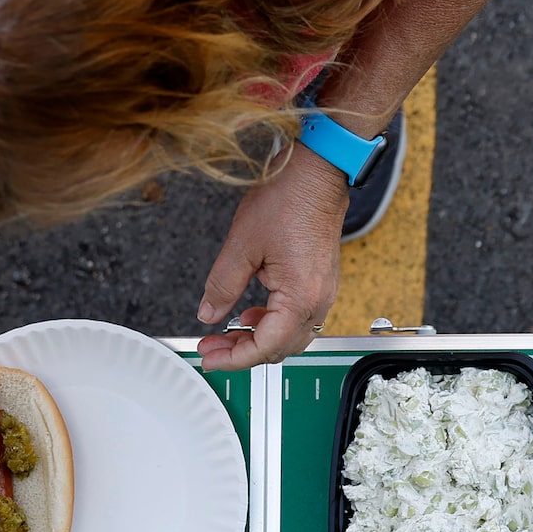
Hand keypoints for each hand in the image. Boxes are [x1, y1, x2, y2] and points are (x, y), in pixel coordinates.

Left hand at [197, 145, 347, 371]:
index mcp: (299, 297)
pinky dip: (273, 323)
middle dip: (242, 352)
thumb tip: (209, 313)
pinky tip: (252, 312)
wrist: (318, 173)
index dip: (233, 358)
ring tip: (228, 332)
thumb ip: (222, 286)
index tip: (210, 357)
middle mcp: (318, 301)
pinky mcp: (321, 282)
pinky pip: (298, 318)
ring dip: (258, 339)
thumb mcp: (242, 245)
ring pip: (290, 336)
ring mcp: (323, 292)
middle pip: (280, 349)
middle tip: (211, 346)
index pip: (264, 347)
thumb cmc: (288, 200)